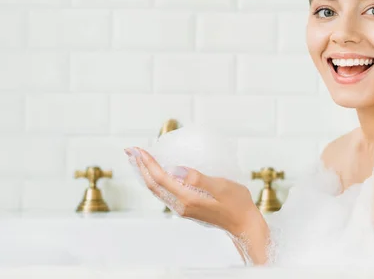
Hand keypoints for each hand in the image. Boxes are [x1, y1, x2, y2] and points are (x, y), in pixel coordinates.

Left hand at [125, 147, 260, 236]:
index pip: (160, 178)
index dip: (148, 163)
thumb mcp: (221, 186)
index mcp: (188, 198)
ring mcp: (183, 208)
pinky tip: (156, 173)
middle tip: (130, 150)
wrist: (244, 224)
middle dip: (140, 166)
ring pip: (157, 190)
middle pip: (153, 185)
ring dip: (145, 173)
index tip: (139, 148)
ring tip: (137, 159)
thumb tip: (175, 169)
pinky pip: (164, 192)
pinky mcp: (187, 208)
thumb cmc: (237, 203)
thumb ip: (198, 178)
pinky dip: (155, 180)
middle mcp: (181, 205)